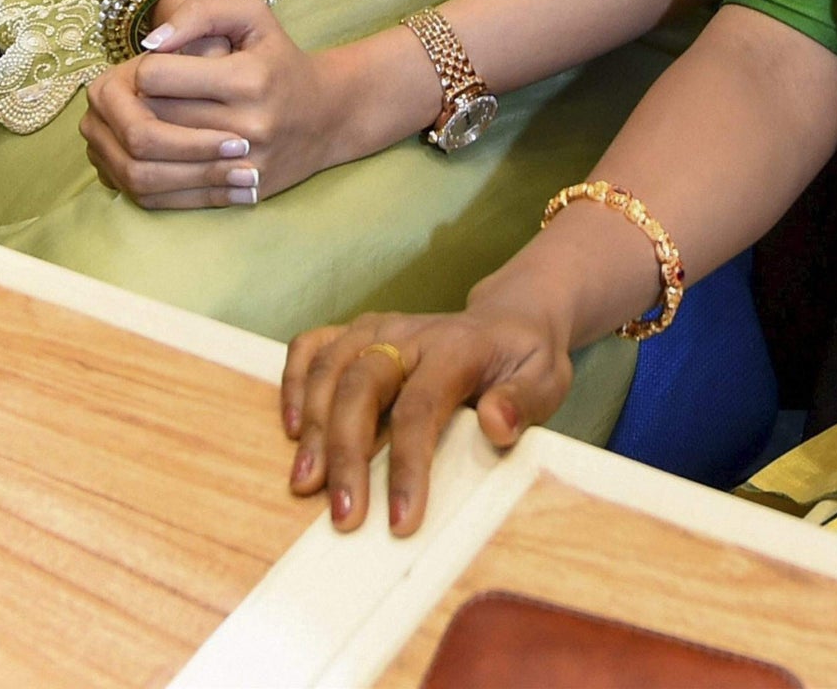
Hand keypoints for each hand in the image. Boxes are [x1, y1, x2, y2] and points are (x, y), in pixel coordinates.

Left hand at [79, 0, 350, 208]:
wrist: (330, 114)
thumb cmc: (280, 60)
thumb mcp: (254, 18)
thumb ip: (202, 14)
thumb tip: (151, 43)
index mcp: (248, 78)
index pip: (155, 76)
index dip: (141, 69)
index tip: (152, 68)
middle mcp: (249, 125)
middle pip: (148, 121)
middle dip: (127, 107)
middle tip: (133, 98)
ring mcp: (244, 166)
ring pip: (150, 166)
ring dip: (127, 146)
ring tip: (134, 127)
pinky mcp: (240, 195)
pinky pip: (167, 196)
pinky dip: (142, 179)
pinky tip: (145, 158)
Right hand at [282, 290, 574, 533]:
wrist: (513, 315)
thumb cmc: (525, 358)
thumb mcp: (548, 378)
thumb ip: (525, 401)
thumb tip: (495, 424)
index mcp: (458, 348)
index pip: (421, 406)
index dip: (407, 465)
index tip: (401, 521)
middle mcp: (412, 333)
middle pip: (362, 383)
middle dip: (346, 451)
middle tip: (342, 514)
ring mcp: (382, 327)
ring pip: (331, 365)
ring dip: (311, 424)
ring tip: (305, 484)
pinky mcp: (361, 331)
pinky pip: (313, 344)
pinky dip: (293, 381)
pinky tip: (289, 429)